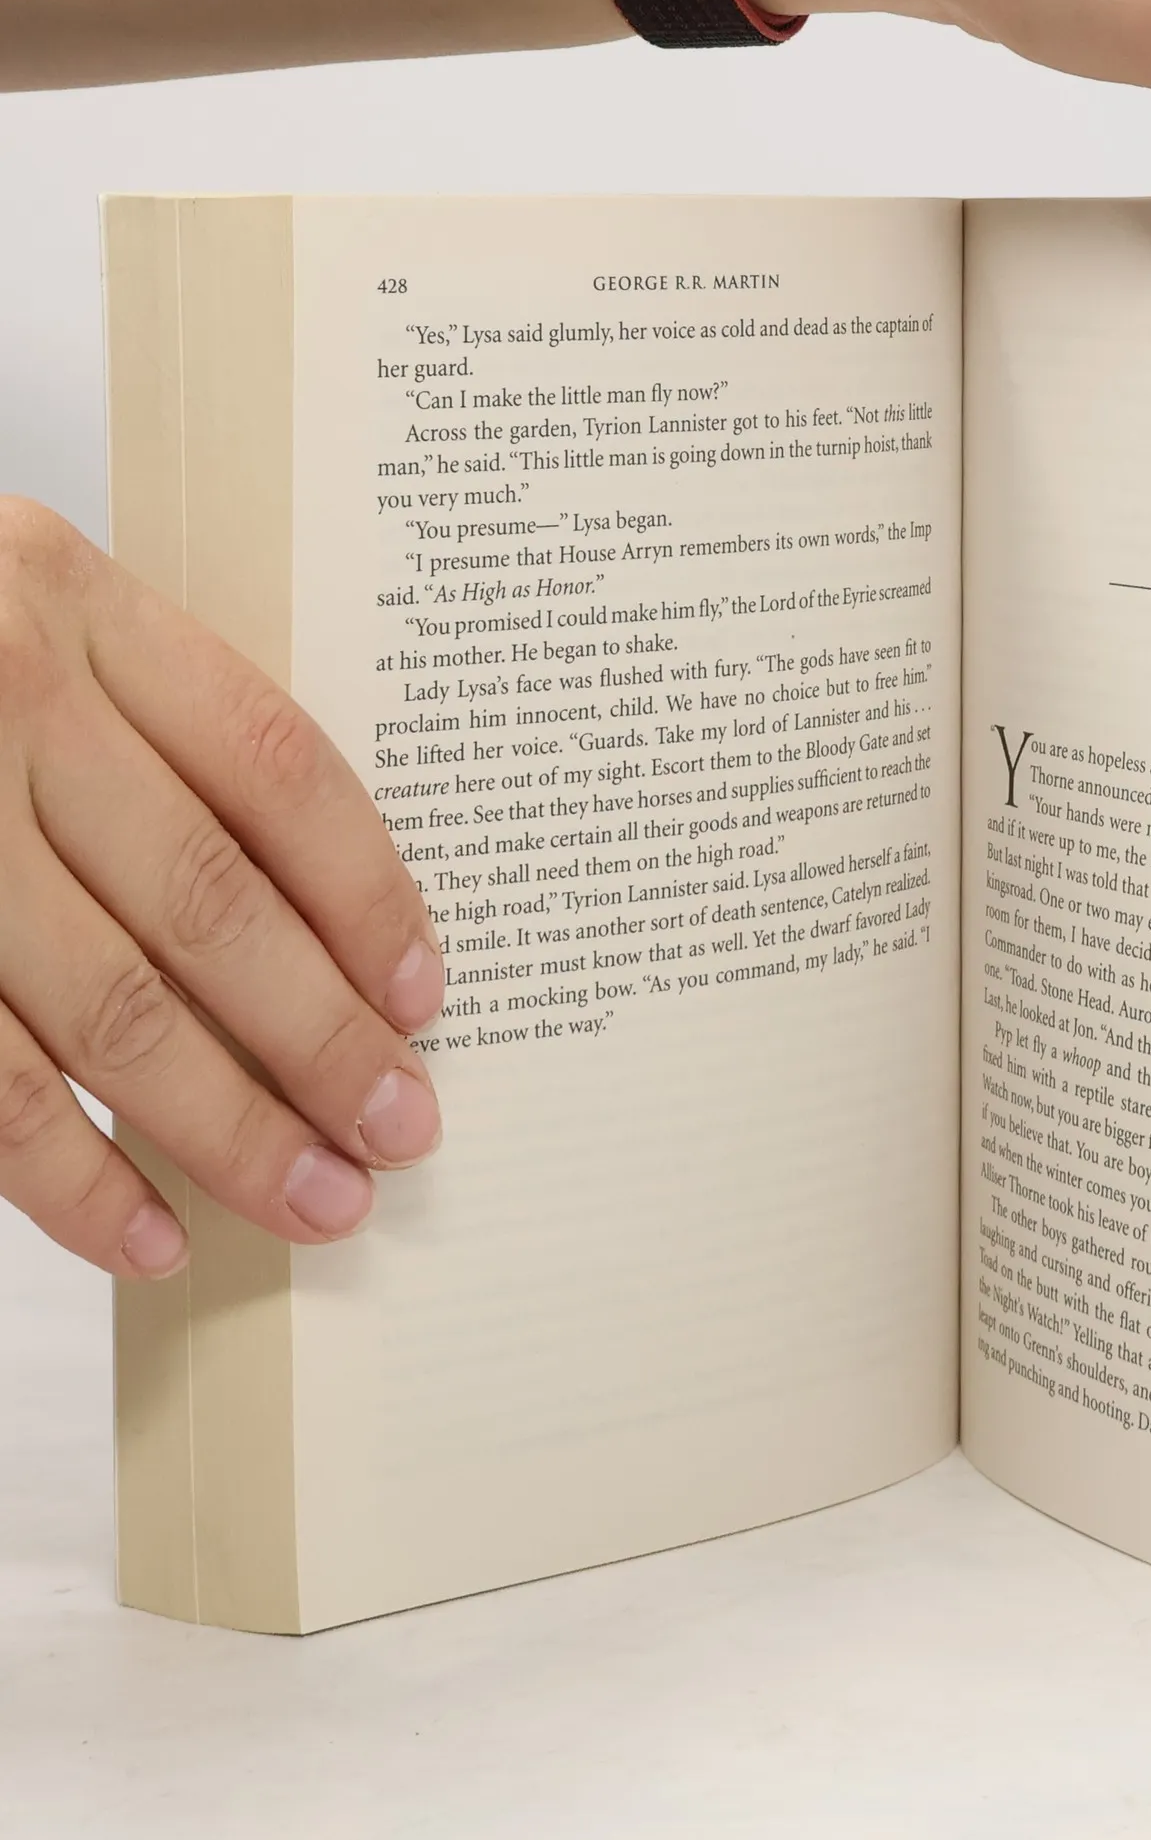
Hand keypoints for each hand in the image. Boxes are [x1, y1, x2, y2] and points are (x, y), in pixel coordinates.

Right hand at [0, 500, 445, 1280]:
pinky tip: (148, 1236)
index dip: (364, 894)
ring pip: (106, 1004)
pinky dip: (67, 1176)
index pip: (272, 767)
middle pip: (208, 901)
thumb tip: (319, 932)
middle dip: (321, 1040)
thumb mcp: (21, 622)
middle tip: (402, 1133)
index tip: (422, 1000)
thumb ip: (142, 729)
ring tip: (318, 1202)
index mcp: (70, 603)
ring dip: (225, 1127)